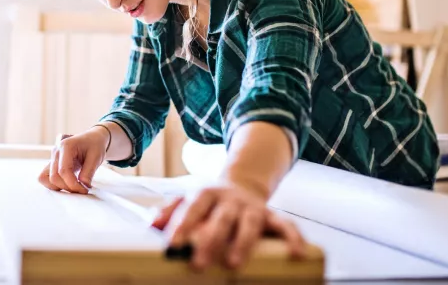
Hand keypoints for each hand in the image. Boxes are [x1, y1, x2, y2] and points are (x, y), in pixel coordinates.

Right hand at [38, 128, 108, 193]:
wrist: (93, 139)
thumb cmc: (95, 145)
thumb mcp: (96, 158)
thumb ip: (88, 173)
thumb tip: (82, 187)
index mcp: (66, 146)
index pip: (63, 171)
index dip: (72, 184)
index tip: (84, 190)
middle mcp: (56, 151)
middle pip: (54, 177)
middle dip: (67, 187)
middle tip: (82, 189)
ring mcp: (53, 157)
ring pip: (46, 178)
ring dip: (60, 187)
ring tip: (75, 186)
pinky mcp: (53, 163)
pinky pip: (47, 177)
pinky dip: (56, 184)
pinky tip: (69, 184)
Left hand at [151, 181, 305, 269]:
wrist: (242, 183)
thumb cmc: (211, 201)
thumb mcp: (189, 200)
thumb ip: (171, 210)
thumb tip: (151, 223)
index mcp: (206, 194)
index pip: (193, 207)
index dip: (182, 225)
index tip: (172, 245)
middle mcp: (231, 199)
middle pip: (221, 218)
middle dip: (210, 241)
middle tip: (199, 264)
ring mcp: (253, 207)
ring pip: (250, 223)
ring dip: (243, 243)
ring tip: (233, 264)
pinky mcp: (272, 215)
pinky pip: (286, 224)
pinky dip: (293, 238)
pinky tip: (295, 254)